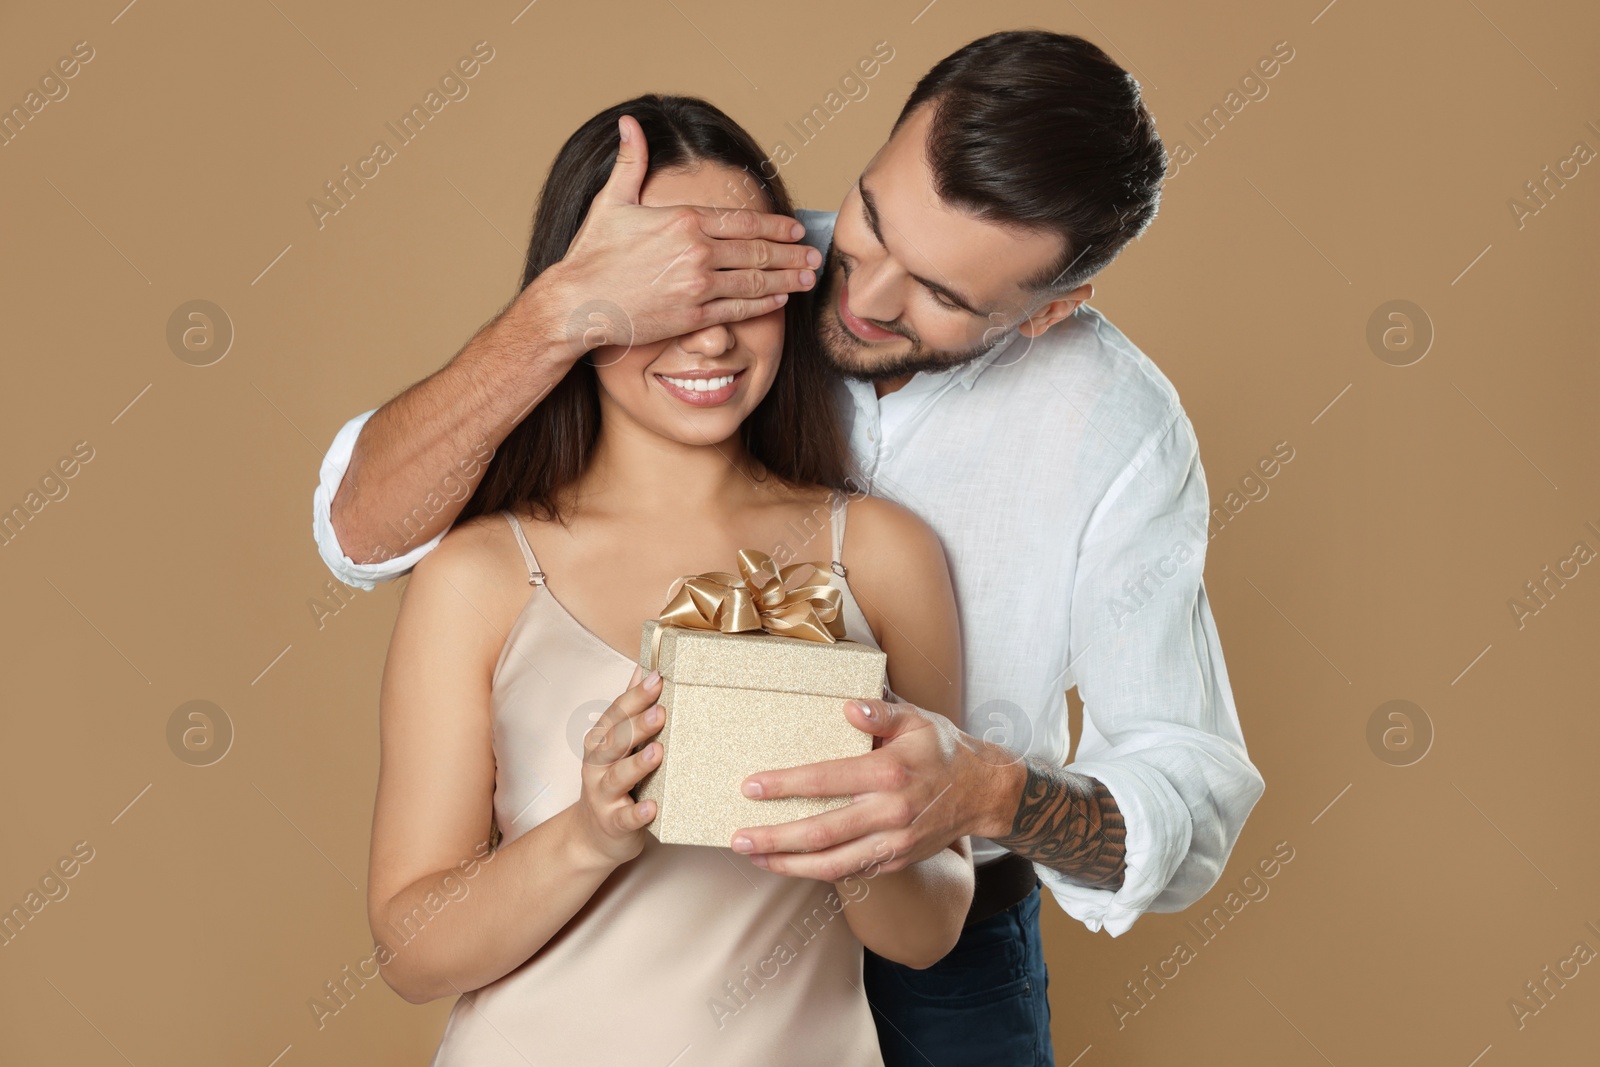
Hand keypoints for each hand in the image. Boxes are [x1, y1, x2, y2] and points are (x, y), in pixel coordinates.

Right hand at [533, 114, 820, 354]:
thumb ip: (630, 162)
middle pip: (757, 251)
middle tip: (814, 256)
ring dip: (786, 279)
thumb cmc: (592, 253)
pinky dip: (763, 304)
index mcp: (684, 220)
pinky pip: (738, 308)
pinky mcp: (692, 315)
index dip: (774, 226)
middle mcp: (696, 250)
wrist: (578, 302)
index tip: (795, 228)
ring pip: (754, 280)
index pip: (742, 221)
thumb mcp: (611, 200)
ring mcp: (697, 284)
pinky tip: (779, 299)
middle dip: (791, 253)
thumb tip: (629, 122)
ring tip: (807, 278)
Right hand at [570, 666, 666, 867]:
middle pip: (615, 741)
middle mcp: (597, 765)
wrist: (593, 836)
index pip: (616, 714)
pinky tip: (653, 807)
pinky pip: (625, 818)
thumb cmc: (613, 781)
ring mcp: (602, 795)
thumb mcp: (618, 744)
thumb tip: (643, 668)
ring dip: (637, 764)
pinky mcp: (613, 823)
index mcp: (601, 741)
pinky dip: (638, 813)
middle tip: (661, 712)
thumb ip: (630, 709)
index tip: (658, 678)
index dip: (635, 696)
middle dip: (637, 725)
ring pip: (617, 777)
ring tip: (657, 752)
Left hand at [729, 698, 1013, 880]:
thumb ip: (881, 712)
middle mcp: (890, 813)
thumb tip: (848, 706)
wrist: (985, 794)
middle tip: (739, 837)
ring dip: (789, 864)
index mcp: (889, 773)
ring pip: (833, 863)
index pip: (826, 780)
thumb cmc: (944, 750)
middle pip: (821, 833)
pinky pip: (851, 872)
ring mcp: (894, 843)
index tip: (751, 788)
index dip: (786, 785)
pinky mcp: (897, 861)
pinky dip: (817, 872)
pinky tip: (790, 864)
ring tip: (755, 858)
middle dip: (775, 838)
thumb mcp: (919, 719)